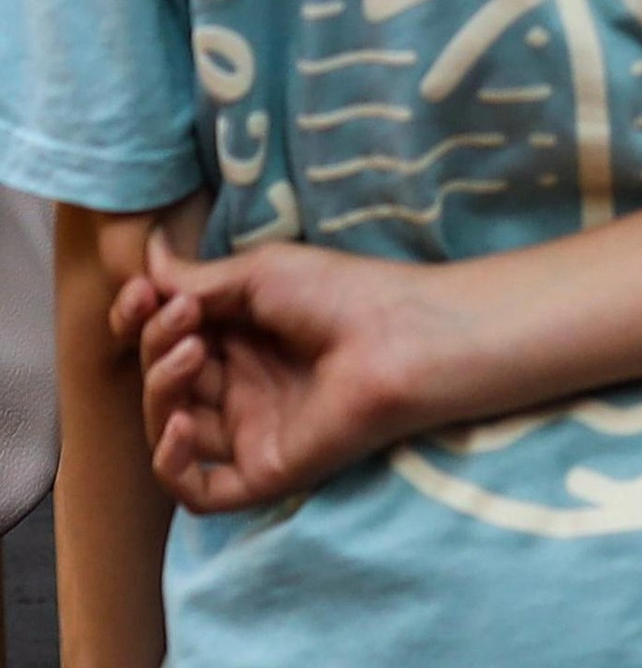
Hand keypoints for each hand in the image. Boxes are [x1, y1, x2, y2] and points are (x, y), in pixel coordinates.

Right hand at [109, 226, 457, 511]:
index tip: (140, 294)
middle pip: (164, 379)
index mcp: (240, 336)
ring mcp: (248, 431)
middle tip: (183, 318)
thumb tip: (149, 256)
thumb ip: (196, 279)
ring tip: (192, 351)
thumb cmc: (339, 293)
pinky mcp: (260, 472)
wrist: (397, 339)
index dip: (141, 321)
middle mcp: (240, 385)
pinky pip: (197, 489)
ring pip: (170, 427)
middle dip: (156, 346)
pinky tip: (181, 424)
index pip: (166, 339)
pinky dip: (172, 463)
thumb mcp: (258, 274)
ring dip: (161, 389)